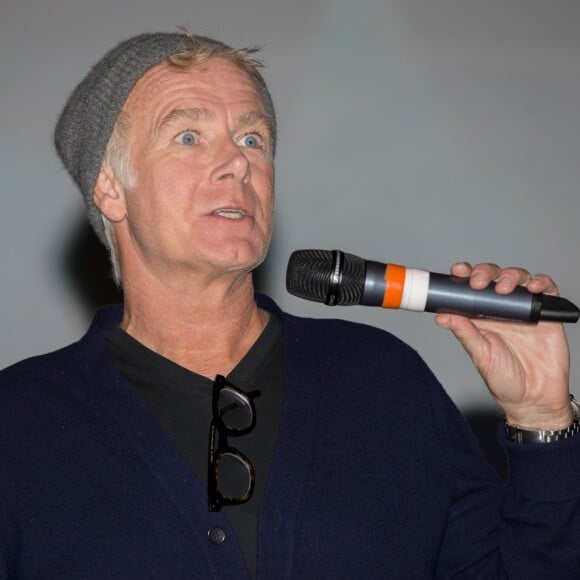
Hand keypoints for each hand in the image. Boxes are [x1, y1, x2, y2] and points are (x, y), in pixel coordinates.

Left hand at [434, 262, 572, 429]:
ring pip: (518, 278)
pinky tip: (533, 288)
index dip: (465, 275)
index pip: (471, 288)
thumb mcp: (481, 356)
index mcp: (481, 317)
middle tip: (479, 282)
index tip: (457, 271)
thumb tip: (442, 316)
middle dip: (485, 272)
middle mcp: (502, 309)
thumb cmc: (504, 380)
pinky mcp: (546, 314)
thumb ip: (465, 334)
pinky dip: (540, 283)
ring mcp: (524, 310)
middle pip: (494, 278)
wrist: (535, 400)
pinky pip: (547, 290)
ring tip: (504, 288)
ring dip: (510, 276)